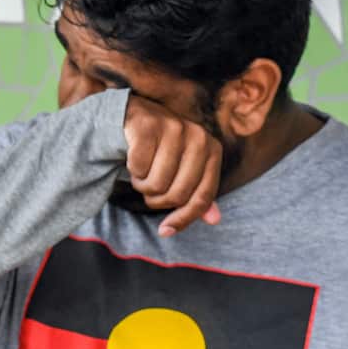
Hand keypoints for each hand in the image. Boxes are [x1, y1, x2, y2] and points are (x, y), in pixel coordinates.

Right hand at [122, 95, 222, 236]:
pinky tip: (132, 158)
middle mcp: (198, 136)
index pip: (202, 197)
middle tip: (148, 188)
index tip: (165, 231)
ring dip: (142, 185)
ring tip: (141, 172)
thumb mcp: (184, 170)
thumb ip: (198, 193)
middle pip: (177, 194)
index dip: (183, 219)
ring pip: (156, 184)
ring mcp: (174, 128)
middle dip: (156, 200)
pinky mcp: (148, 125)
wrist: (134, 117)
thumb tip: (215, 220)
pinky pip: (138, 167)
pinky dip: (132, 169)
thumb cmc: (161, 149)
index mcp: (212, 150)